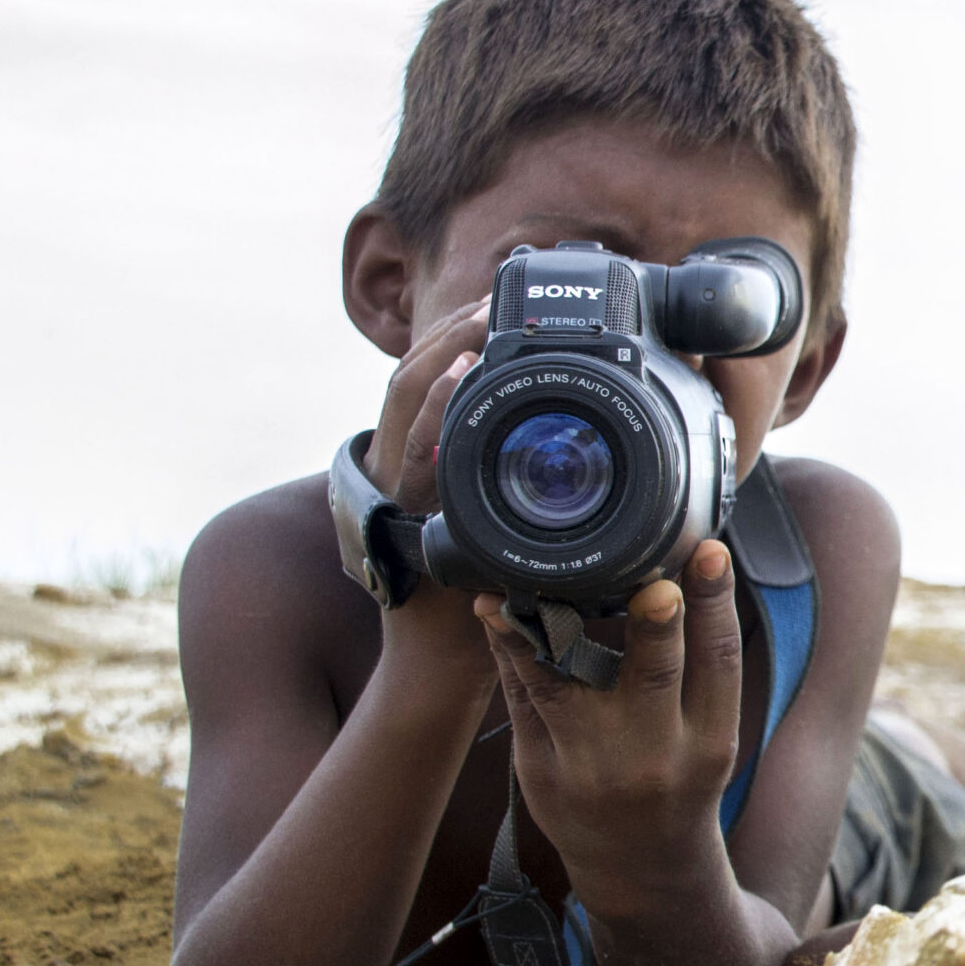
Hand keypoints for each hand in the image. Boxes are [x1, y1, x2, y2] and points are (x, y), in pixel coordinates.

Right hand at [360, 296, 493, 680]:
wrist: (442, 667)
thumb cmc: (473, 605)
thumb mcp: (491, 531)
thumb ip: (509, 487)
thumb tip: (569, 457)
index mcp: (418, 466)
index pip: (426, 384)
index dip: (453, 338)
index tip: (494, 302)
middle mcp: (398, 470)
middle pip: (412, 379)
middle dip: (451, 333)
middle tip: (493, 298)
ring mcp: (395, 493)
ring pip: (404, 407)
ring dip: (442, 359)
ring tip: (477, 325)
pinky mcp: (403, 519)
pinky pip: (416, 460)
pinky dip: (435, 414)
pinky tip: (460, 379)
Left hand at [474, 541, 743, 922]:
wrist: (640, 868)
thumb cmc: (680, 781)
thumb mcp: (709, 736)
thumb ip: (698, 669)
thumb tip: (682, 569)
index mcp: (709, 743)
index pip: (718, 663)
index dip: (715, 605)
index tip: (710, 551)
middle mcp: (653, 757)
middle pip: (653, 675)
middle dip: (654, 625)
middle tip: (652, 579)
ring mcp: (591, 766)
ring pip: (565, 685)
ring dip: (542, 627)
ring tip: (525, 582)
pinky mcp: (541, 770)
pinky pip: (523, 698)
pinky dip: (508, 650)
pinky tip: (493, 611)